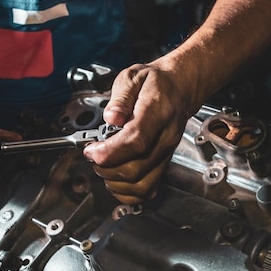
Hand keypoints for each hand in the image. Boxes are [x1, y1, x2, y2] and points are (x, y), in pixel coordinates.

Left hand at [83, 63, 194, 204]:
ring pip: (141, 185)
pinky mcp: (164, 164)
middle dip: (106, 168)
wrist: (180, 88)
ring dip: (115, 182)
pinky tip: (116, 180)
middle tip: (94, 155)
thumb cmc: (156, 83)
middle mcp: (165, 137)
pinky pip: (148, 191)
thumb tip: (111, 117)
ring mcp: (166, 154)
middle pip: (135, 169)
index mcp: (157, 112)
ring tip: (103, 166)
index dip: (109, 152)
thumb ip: (120, 97)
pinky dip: (128, 193)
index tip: (91, 150)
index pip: (135, 141)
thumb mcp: (133, 77)